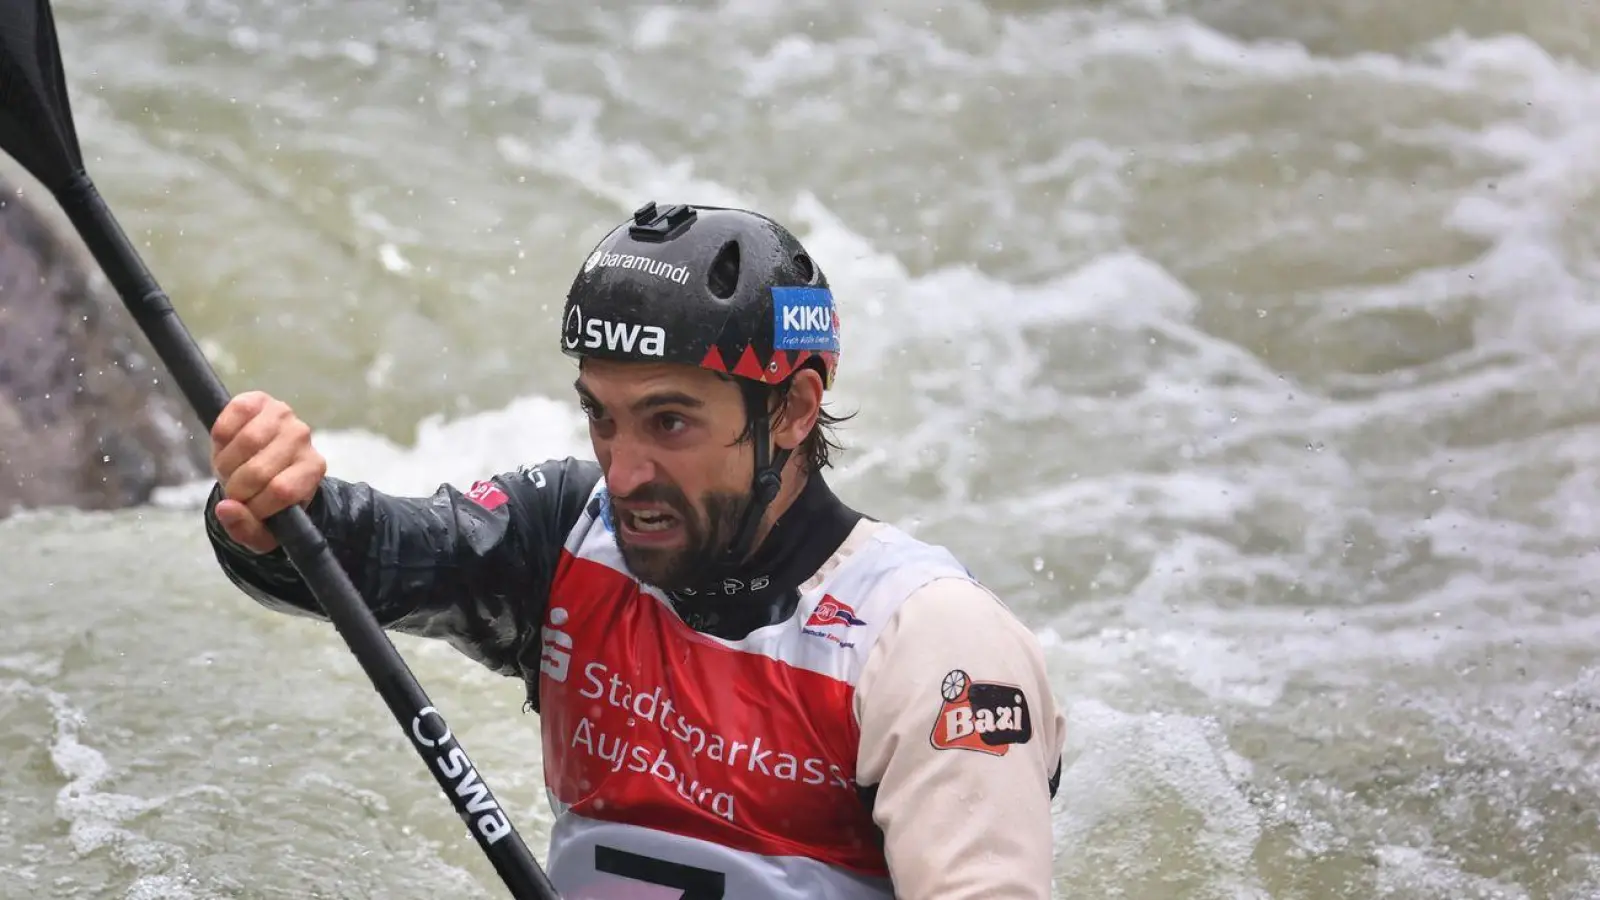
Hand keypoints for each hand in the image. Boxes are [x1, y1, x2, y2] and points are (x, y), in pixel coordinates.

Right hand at [209, 391, 325, 552]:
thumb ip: (246, 528)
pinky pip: (233, 416)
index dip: (255, 506)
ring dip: (225, 464)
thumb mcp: (261, 527)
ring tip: (227, 471)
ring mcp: (283, 415)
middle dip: (236, 488)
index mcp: (313, 468)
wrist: (260, 464)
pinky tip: (224, 447)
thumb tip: (225, 509)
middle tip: (233, 490)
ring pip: (246, 442)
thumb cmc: (264, 498)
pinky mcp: (258, 399)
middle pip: (260, 469)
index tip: (246, 510)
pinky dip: (220, 437)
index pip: (282, 491)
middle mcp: (302, 437)